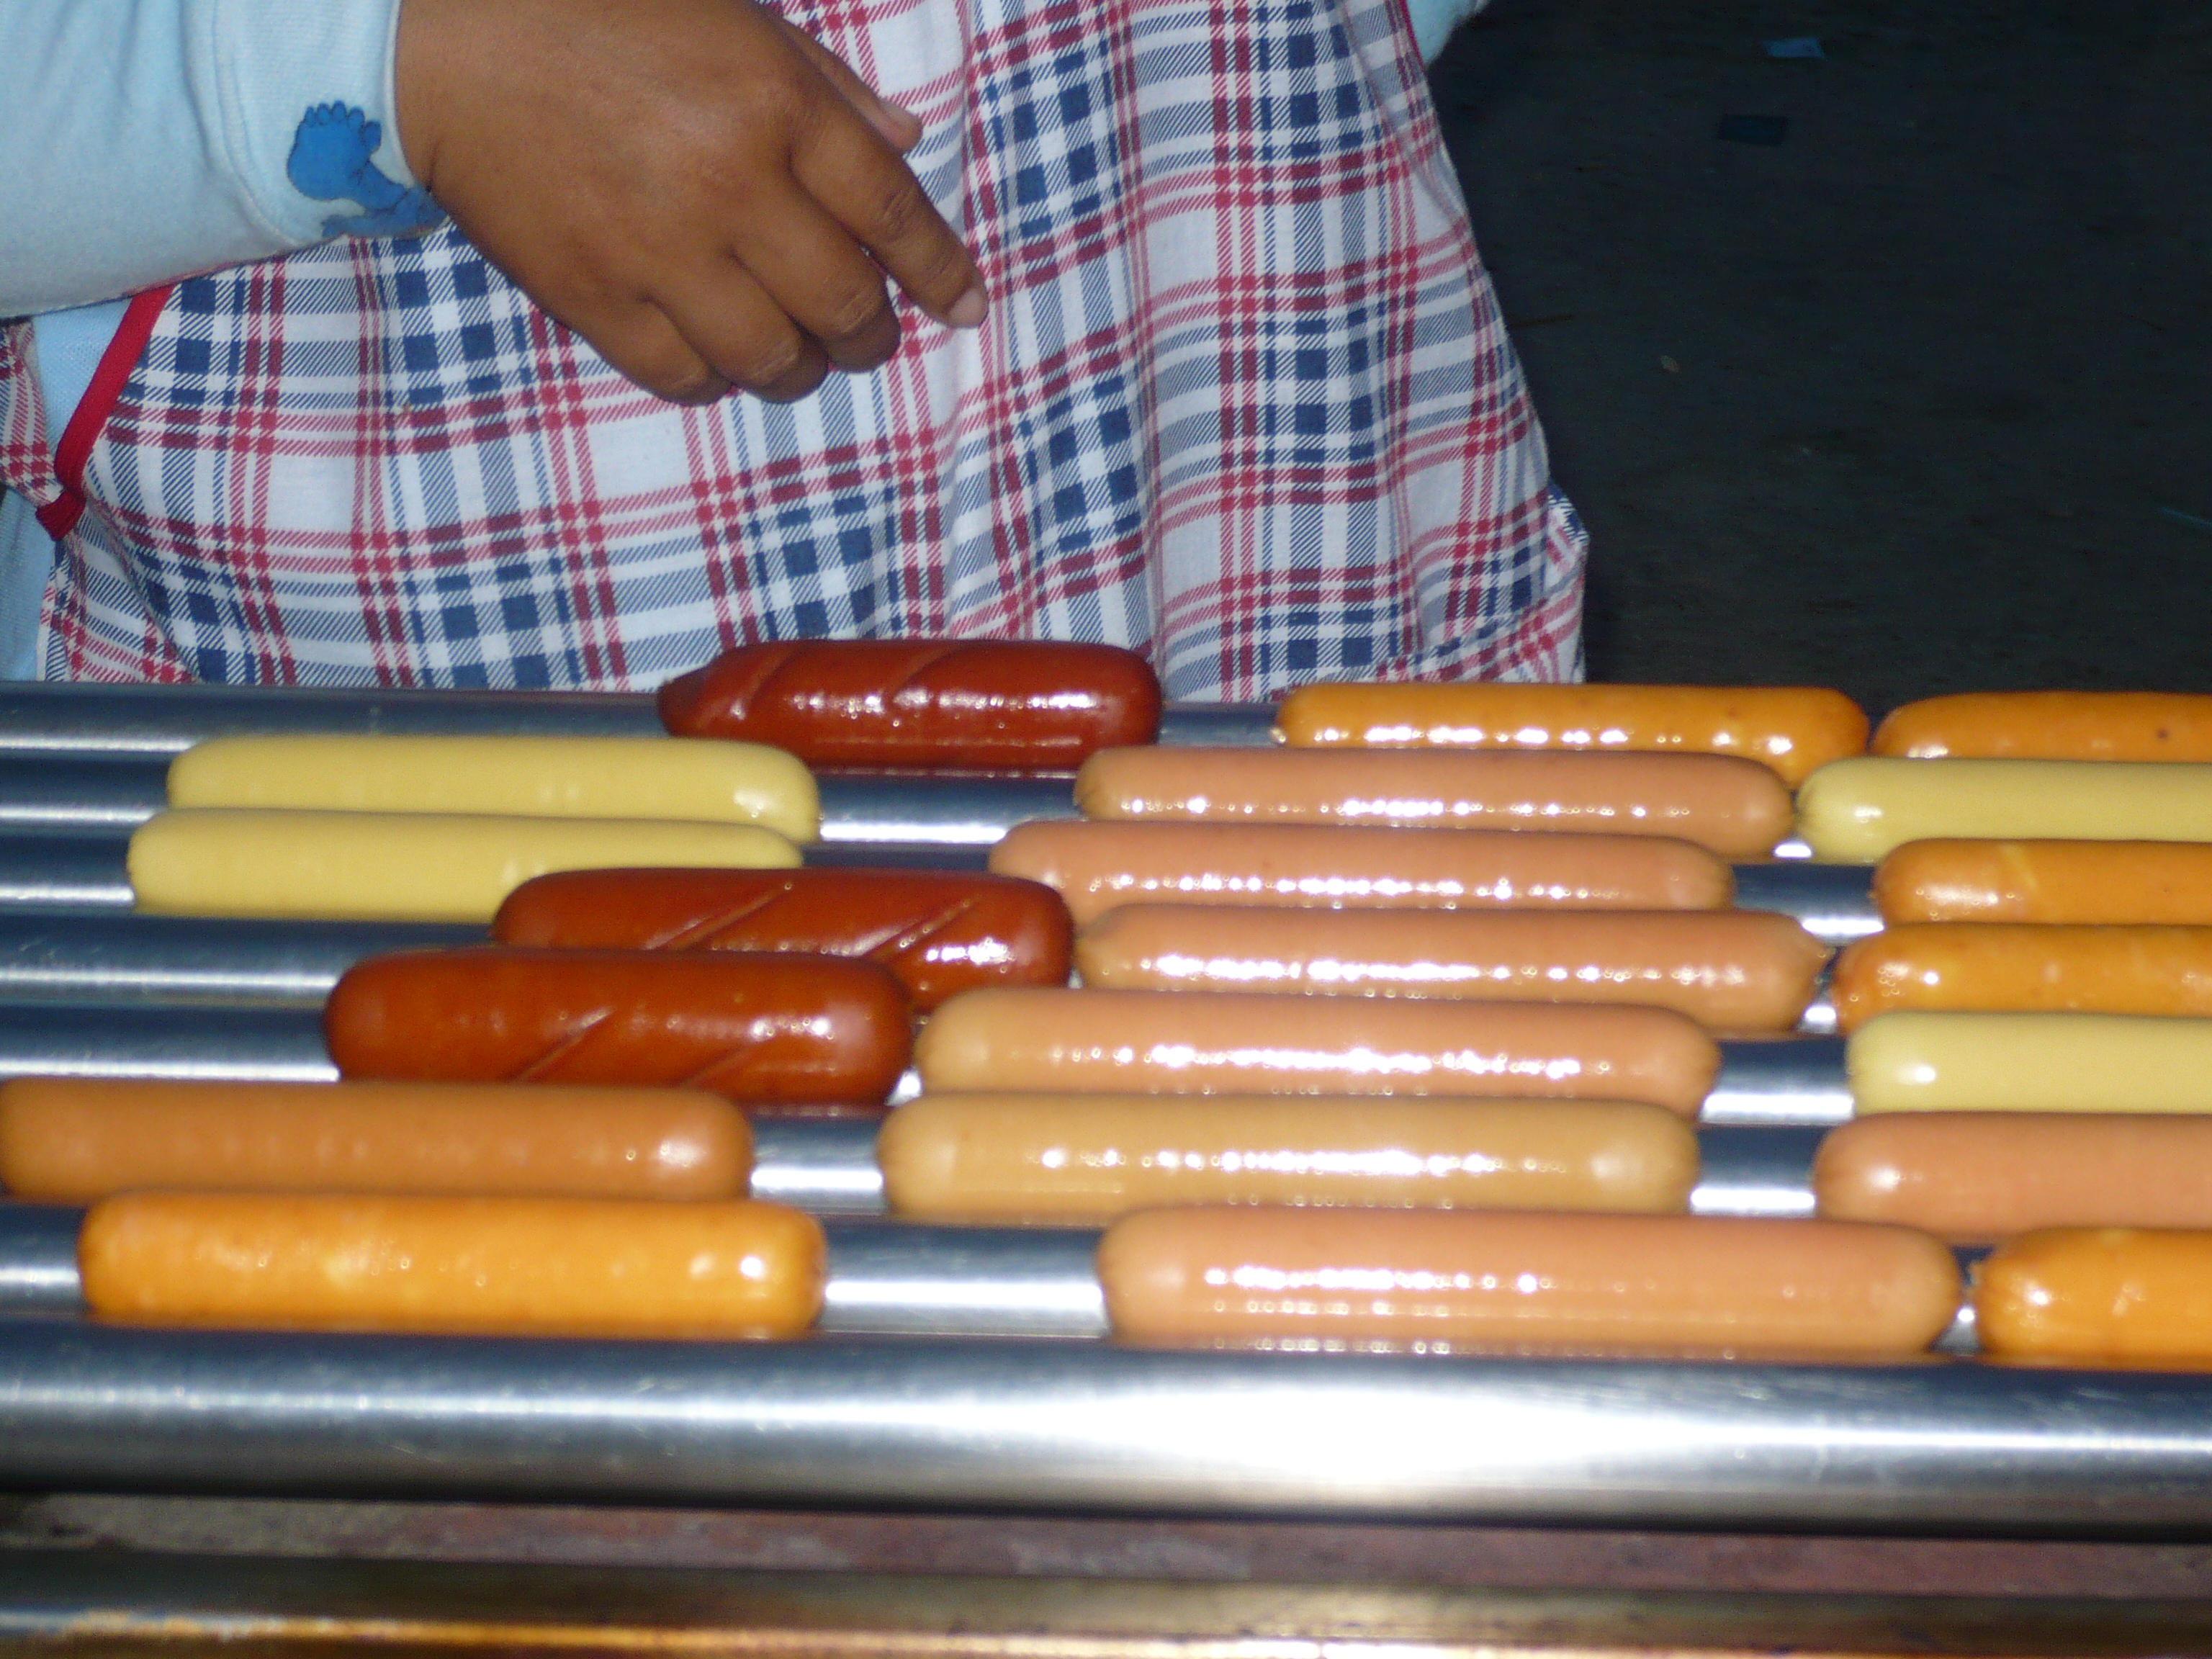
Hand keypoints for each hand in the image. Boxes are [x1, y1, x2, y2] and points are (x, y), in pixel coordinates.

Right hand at [395, 0, 986, 403]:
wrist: (447, 41)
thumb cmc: (599, 13)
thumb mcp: (733, 18)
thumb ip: (828, 89)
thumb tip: (905, 153)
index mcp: (775, 107)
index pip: (893, 214)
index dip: (940, 272)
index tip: (966, 306)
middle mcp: (732, 187)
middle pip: (844, 303)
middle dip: (872, 333)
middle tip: (867, 333)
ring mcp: (662, 252)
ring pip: (774, 357)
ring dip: (801, 366)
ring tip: (797, 352)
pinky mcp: (596, 299)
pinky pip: (686, 376)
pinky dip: (718, 376)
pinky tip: (718, 353)